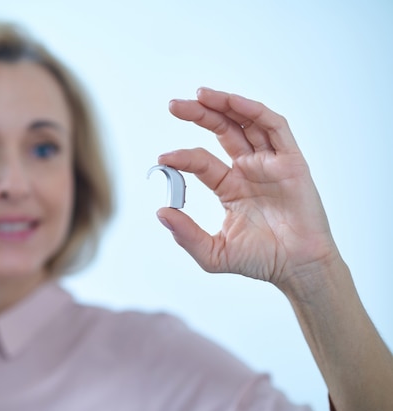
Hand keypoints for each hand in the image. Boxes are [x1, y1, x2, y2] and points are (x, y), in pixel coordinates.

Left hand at [157, 87, 340, 290]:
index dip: (183, 157)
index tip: (163, 158)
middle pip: (222, 131)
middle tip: (175, 105)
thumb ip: (186, 234)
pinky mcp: (291, 162)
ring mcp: (270, 163)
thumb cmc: (260, 260)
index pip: (202, 161)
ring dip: (225, 105)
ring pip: (247, 123)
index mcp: (230, 186)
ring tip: (200, 95)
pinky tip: (235, 104)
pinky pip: (275, 128)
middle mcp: (249, 169)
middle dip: (199, 114)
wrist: (296, 269)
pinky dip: (255, 112)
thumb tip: (161, 213)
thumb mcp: (213, 252)